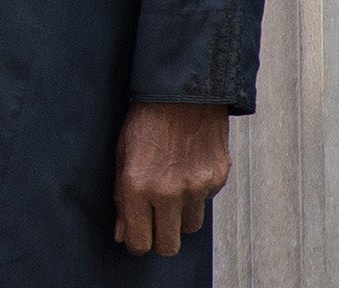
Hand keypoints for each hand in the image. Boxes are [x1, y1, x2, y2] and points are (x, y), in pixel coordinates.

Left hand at [113, 100, 229, 255]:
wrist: (181, 93)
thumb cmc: (145, 121)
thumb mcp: (120, 155)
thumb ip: (120, 198)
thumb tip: (121, 233)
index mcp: (138, 186)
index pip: (140, 242)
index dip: (136, 242)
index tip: (135, 235)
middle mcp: (169, 193)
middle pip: (168, 246)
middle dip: (159, 239)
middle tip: (153, 223)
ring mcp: (196, 188)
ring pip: (189, 228)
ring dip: (179, 218)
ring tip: (169, 192)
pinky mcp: (217, 181)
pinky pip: (205, 203)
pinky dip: (195, 196)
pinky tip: (185, 171)